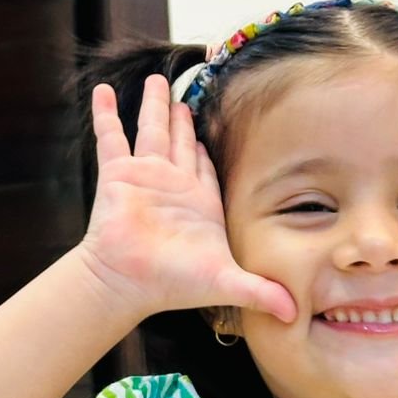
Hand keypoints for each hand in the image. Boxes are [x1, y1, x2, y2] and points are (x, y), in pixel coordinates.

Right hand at [80, 75, 295, 322]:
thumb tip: (293, 315)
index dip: (212, 147)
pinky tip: (103, 89)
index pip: (209, 167)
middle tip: (187, 94)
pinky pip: (111, 136)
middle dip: (184, 120)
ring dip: (155, 107)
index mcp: (200, 203)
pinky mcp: (118, 173)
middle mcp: (173, 185)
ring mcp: (145, 176)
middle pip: (182, 142)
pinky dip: (106, 113)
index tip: (219, 124)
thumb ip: (260, 292)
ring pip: (152, 131)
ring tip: (158, 82)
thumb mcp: (226, 282)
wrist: (128, 282)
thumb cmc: (173, 282)